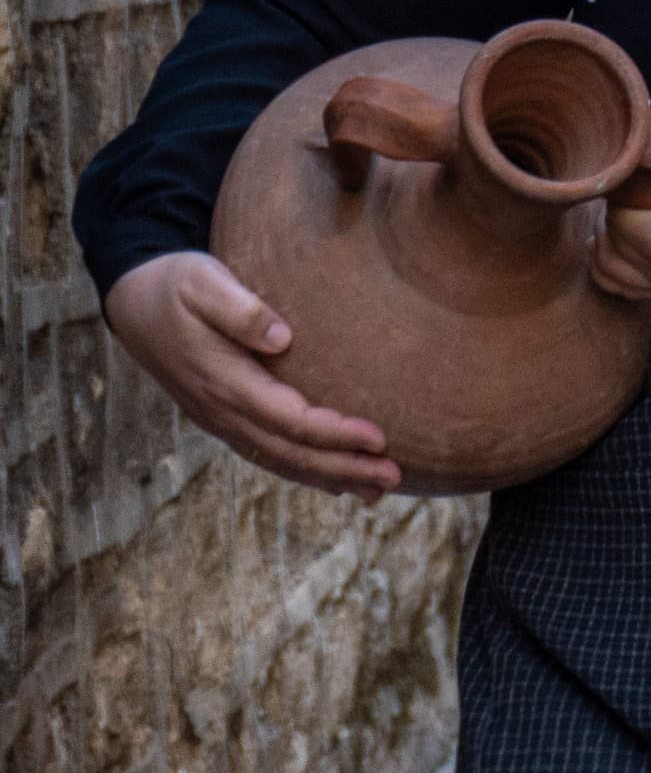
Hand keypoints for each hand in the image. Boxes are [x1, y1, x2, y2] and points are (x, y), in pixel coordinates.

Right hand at [105, 251, 399, 497]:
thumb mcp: (204, 283)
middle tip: (394, 476)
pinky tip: (336, 480)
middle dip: (342, 468)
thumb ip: (241, 310)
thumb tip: (283, 338)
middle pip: (289, 451)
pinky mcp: (224, 418)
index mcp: (223, 381)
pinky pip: (267, 452)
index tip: (379, 437)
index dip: (333, 434)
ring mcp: (220, 419)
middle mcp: (221, 410)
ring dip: (329, 477)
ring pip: (279, 459)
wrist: (134, 301)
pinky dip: (304, 470)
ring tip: (378, 489)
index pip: (288, 419)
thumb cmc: (177, 285)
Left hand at [592, 128, 650, 299]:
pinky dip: (619, 264)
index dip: (630, 182)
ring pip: (607, 267)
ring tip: (646, 209)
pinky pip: (626, 287)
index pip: (614, 207)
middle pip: (607, 237)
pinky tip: (640, 238)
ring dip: (612, 237)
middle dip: (623, 208)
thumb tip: (618, 129)